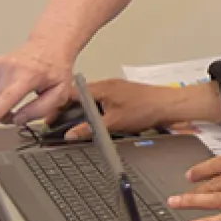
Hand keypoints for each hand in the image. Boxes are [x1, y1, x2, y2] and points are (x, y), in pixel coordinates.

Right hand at [0, 39, 74, 124]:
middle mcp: (9, 69)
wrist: (49, 46)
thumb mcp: (60, 92)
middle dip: (3, 114)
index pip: (8, 96)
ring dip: (0, 103)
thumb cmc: (56, 69)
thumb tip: (17, 119)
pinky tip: (11, 87)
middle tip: (17, 112)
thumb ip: (40, 109)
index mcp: (29, 75)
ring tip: (17, 95)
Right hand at [66, 79, 220, 139]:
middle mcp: (106, 85)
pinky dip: (96, 111)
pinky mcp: (123, 94)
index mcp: (101, 88)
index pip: (70, 93)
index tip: (50, 117)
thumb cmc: (147, 108)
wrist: (170, 105)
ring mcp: (115, 89)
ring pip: (90, 99)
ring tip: (78, 124)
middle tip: (61, 123)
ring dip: (83, 111)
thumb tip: (71, 134)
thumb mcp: (113, 123)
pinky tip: (98, 121)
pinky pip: (102, 101)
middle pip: (79, 96)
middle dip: (68, 110)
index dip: (57, 106)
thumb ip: (90, 129)